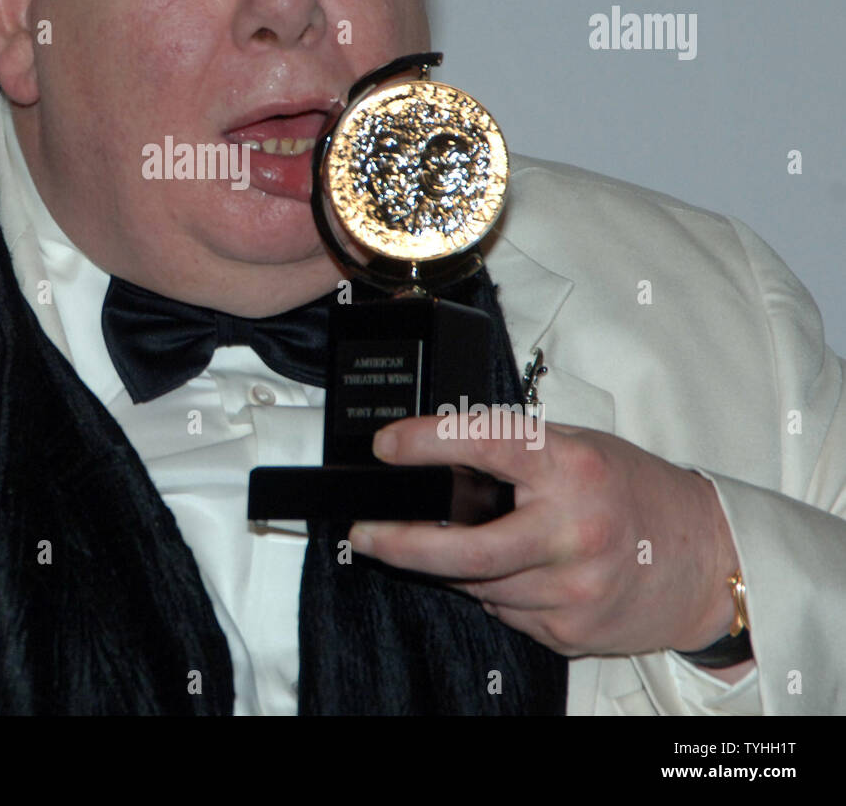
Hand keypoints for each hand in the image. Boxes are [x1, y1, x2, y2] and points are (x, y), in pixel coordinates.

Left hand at [348, 416, 746, 665]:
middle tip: (364, 533)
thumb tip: (435, 461)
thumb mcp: (578, 447)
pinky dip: (489, 589)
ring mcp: (572, 588)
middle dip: (401, 543)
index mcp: (571, 469)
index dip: (426, 443)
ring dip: (449, 566)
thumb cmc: (637, 492)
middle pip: (466, 549)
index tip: (386, 447)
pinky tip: (509, 570)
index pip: (485, 445)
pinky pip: (502, 610)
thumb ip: (514, 454)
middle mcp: (573, 531)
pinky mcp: (569, 629)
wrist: (707, 560)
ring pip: (477, 584)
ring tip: (451, 542)